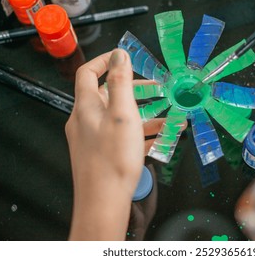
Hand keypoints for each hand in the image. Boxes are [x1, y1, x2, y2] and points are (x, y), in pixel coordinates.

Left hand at [66, 49, 143, 239]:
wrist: (103, 202)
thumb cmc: (112, 159)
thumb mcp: (122, 114)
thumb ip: (121, 82)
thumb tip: (119, 53)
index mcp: (87, 106)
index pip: (88, 73)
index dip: (104, 61)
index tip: (123, 59)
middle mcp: (86, 120)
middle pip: (109, 95)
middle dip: (135, 90)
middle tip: (157, 89)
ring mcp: (94, 138)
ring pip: (119, 117)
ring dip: (144, 113)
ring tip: (168, 114)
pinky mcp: (103, 153)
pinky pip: (122, 136)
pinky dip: (141, 132)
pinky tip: (161, 136)